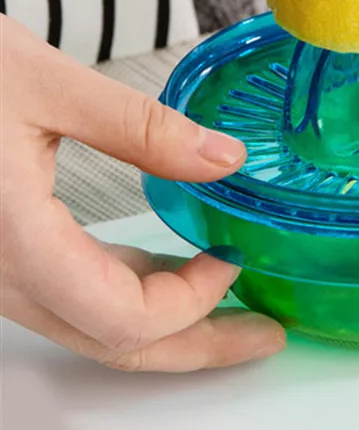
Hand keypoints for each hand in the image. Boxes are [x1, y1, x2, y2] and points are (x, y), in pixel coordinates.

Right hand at [0, 16, 284, 370]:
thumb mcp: (47, 83)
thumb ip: (141, 126)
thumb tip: (224, 158)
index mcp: (13, 240)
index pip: (121, 317)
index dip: (192, 302)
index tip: (233, 258)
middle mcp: (0, 275)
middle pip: (114, 342)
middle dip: (197, 345)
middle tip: (261, 337)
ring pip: (93, 325)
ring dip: (167, 322)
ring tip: (229, 305)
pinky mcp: (4, 251)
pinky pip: (74, 294)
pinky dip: (130, 292)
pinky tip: (166, 270)